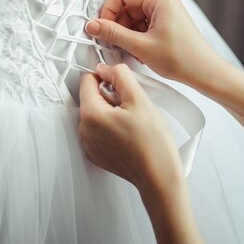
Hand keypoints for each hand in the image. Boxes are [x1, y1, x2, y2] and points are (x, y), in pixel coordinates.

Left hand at [78, 63, 183, 195]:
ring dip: (112, 112)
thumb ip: (120, 76)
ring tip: (133, 122)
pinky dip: (112, 128)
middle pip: (92, 98)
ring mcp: (89, 144)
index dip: (106, 77)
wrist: (159, 176)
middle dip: (110, 96)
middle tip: (132, 106)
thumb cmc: (152, 142)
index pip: (87, 80)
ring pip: (97, 114)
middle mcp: (84, 130)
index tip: (121, 84)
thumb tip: (106, 68)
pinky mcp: (97, 154)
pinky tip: (130, 134)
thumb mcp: (139, 99)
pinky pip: (100, 131)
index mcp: (91, 114)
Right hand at [85, 0, 228, 90]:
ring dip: (127, 32)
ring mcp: (166, 10)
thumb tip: (93, 26)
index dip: (107, 11)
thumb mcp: (140, 46)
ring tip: (131, 50)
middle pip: (127, 4)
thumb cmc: (182, 58)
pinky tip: (139, 50)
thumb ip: (113, 34)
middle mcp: (163, 0)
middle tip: (114, 42)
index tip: (101, 28)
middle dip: (117, 24)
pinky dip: (136, 36)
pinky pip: (143, 23)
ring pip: (134, 16)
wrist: (204, 72)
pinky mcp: (167, 22)